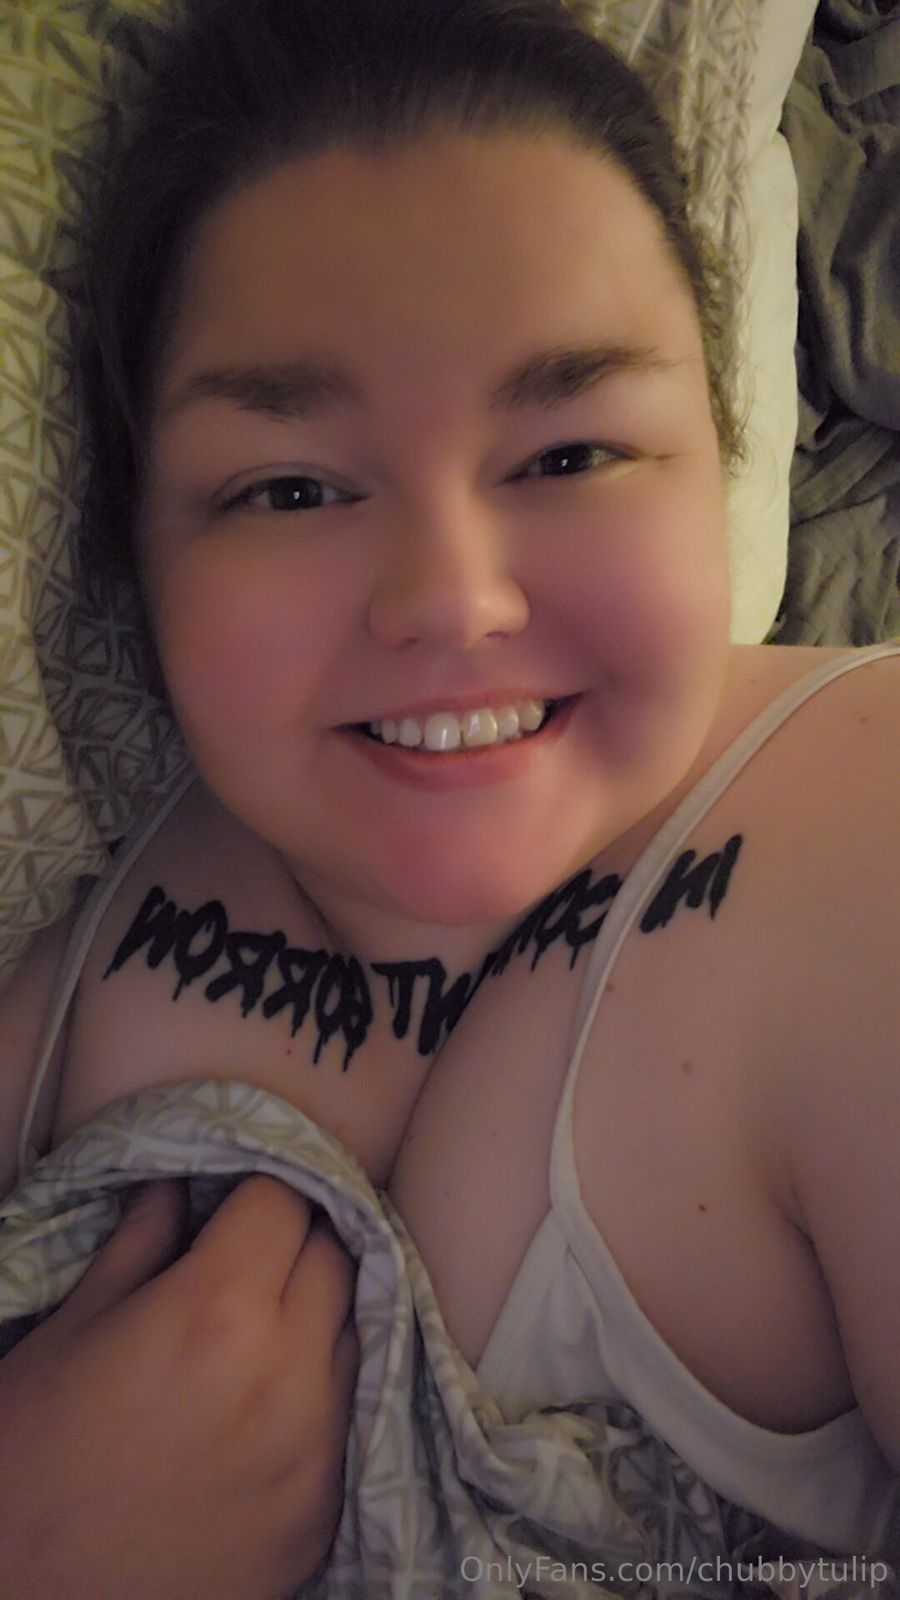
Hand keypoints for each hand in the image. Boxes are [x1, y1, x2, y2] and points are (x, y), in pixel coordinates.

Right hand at [0, 1175, 358, 1599]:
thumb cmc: (25, 1462)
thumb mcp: (68, 1330)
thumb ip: (140, 1244)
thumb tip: (178, 1185)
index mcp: (215, 1312)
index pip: (283, 1201)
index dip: (257, 1188)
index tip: (233, 1198)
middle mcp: (287, 1374)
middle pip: (336, 1257)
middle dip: (295, 1238)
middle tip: (248, 1251)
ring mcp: (317, 1451)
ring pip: (355, 1330)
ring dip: (317, 1310)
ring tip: (261, 1322)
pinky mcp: (325, 1514)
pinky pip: (350, 1415)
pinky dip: (321, 1389)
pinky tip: (268, 1397)